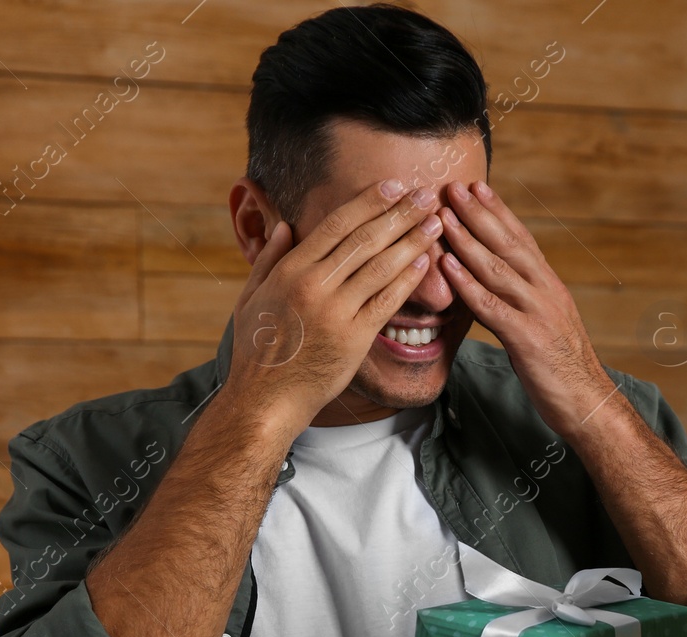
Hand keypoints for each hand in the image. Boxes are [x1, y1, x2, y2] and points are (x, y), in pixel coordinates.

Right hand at [223, 180, 443, 434]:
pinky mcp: (355, 339)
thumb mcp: (251, 297)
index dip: (369, 202)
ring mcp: (337, 313)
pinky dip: (407, 280)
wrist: (266, 399)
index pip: (337, 225)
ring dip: (412, 241)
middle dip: (400, 214)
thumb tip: (285, 225)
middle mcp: (315, 286)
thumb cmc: (255, 349)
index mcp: (291, 270)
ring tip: (435, 223)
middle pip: (365, 239)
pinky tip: (425, 262)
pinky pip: (386, 303)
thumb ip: (268, 258)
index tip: (393, 186)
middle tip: (426, 195)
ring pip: (381, 267)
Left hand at [437, 180, 614, 439]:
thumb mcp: (544, 325)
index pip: (522, 240)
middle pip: (508, 245)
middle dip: (479, 214)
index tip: (477, 188)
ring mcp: (538, 313)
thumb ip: (523, 302)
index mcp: (549, 286)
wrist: (588, 403)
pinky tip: (448, 266)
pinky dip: (468, 283)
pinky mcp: (527, 339)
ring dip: (468, 240)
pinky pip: (492, 307)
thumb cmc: (562, 370)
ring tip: (443, 216)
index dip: (498, 212)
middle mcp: (545, 291)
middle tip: (453, 187)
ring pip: (498, 269)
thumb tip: (497, 287)